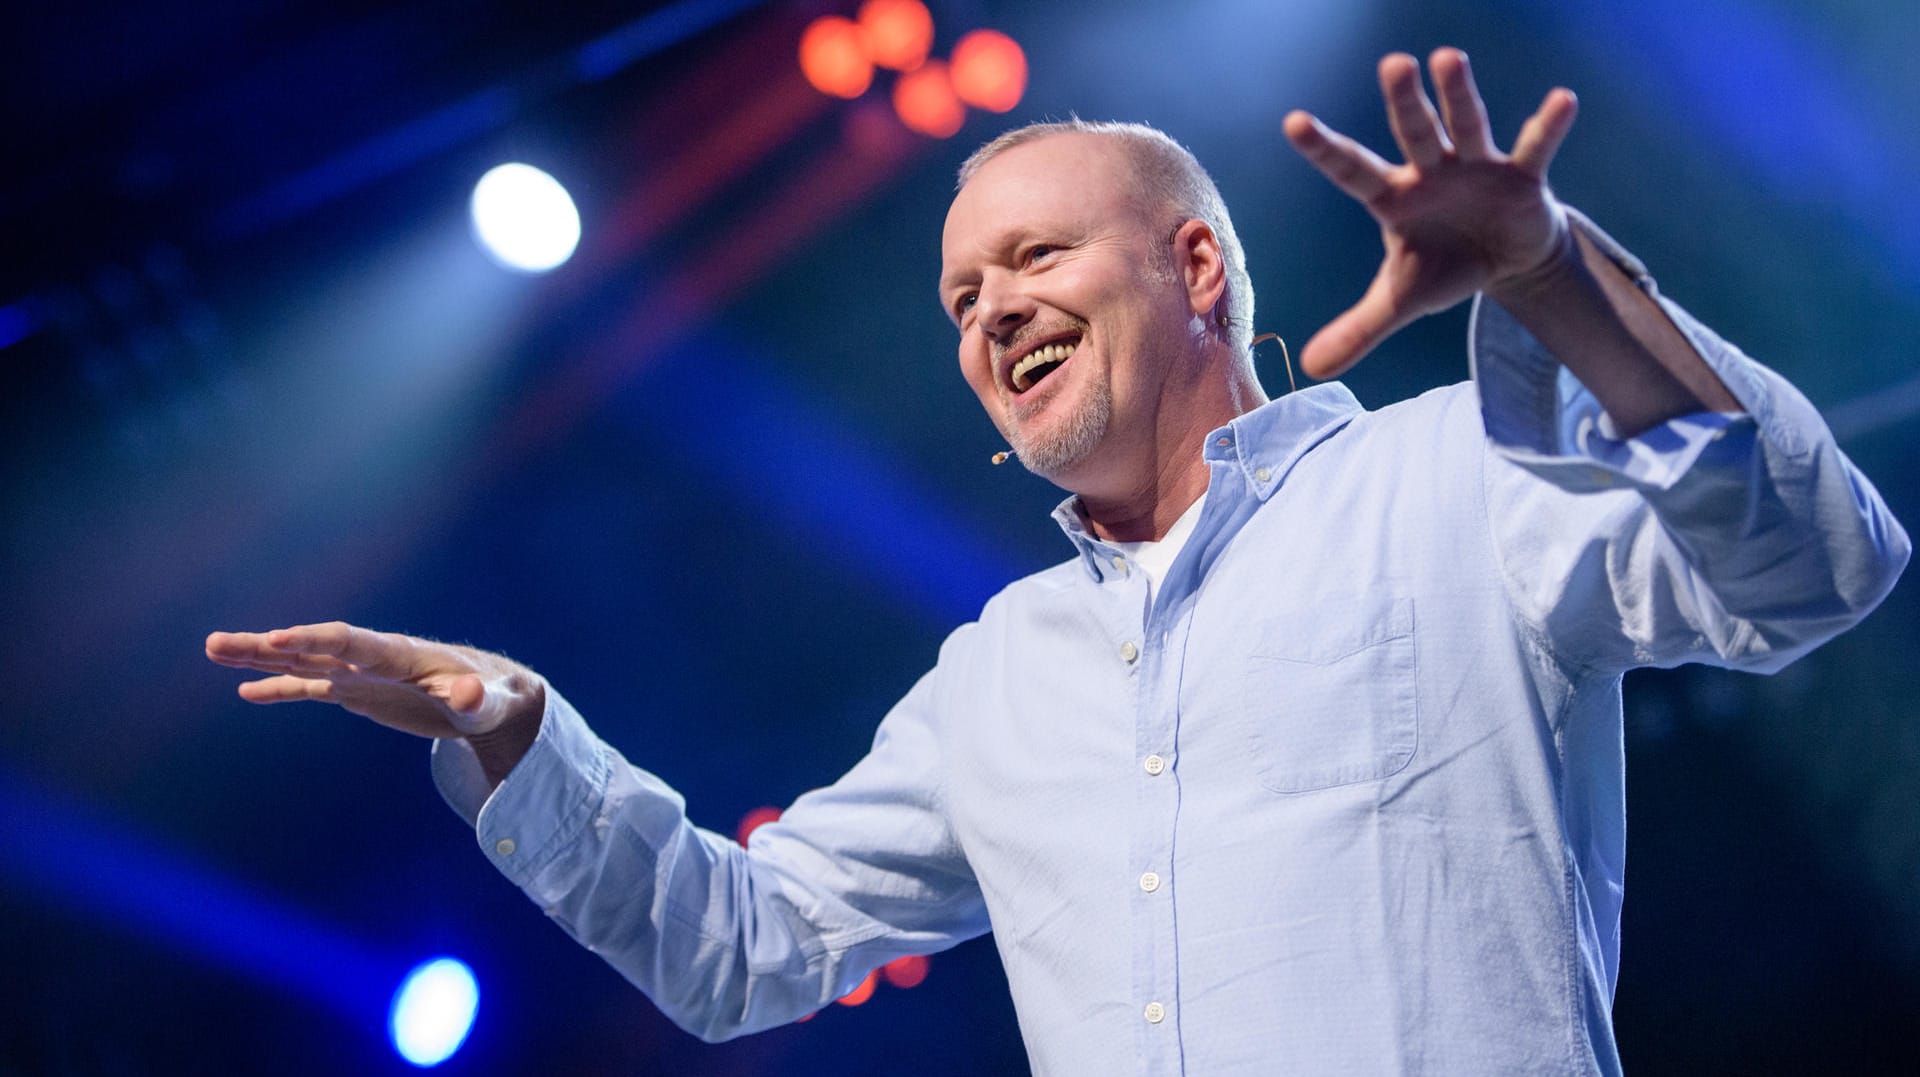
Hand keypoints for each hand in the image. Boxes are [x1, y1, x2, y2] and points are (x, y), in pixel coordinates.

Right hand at [205, 621, 543, 740]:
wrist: (491, 696)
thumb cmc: (494, 698)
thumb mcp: (489, 704)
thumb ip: (477, 700)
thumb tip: (469, 696)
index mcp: (400, 655)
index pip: (350, 643)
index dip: (315, 640)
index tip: (277, 639)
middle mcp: (372, 659)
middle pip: (312, 648)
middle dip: (267, 645)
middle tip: (216, 641)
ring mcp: (360, 675)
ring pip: (302, 663)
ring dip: (260, 657)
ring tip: (213, 648)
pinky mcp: (358, 692)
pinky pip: (311, 688)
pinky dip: (280, 688)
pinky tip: (246, 690)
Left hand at [1284, 47, 1578, 378]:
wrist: (1506, 261)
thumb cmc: (1444, 265)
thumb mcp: (1401, 300)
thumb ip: (1358, 329)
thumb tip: (1310, 367)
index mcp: (1395, 197)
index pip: (1352, 169)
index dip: (1324, 149)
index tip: (1293, 122)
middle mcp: (1431, 171)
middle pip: (1413, 132)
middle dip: (1405, 101)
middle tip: (1394, 64)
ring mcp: (1477, 167)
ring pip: (1466, 125)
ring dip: (1460, 95)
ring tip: (1448, 57)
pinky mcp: (1523, 176)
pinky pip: (1535, 148)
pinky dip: (1547, 126)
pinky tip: (1562, 100)